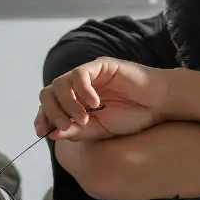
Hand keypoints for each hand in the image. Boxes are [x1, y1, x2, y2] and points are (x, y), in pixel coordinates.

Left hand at [35, 57, 164, 140]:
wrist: (158, 105)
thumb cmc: (131, 117)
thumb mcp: (99, 131)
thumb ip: (75, 131)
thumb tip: (51, 134)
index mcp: (74, 103)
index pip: (48, 106)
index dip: (42, 117)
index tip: (42, 131)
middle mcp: (77, 88)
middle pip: (48, 93)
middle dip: (52, 111)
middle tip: (65, 125)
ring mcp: (87, 75)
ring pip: (60, 83)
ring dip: (68, 103)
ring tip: (84, 118)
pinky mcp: (100, 66)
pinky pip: (80, 74)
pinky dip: (82, 90)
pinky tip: (95, 104)